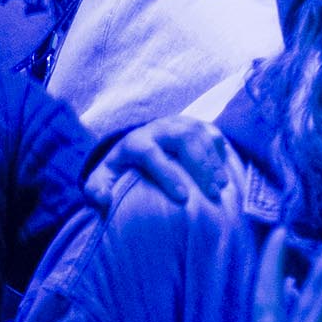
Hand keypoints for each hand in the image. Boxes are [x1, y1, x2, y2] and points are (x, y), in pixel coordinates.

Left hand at [91, 115, 237, 208]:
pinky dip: (221, 150)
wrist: (138, 142)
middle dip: (200, 167)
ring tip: (221, 186)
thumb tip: (104, 199)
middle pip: (184, 140)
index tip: (183, 198)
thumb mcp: (102, 177)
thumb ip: (96, 189)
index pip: (151, 153)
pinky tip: (224, 170)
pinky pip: (213, 133)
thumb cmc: (123, 167)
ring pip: (201, 135)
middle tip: (212, 193)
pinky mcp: (196, 124)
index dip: (167, 175)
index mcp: (134, 141)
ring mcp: (180, 123)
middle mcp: (158, 128)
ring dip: (214, 161)